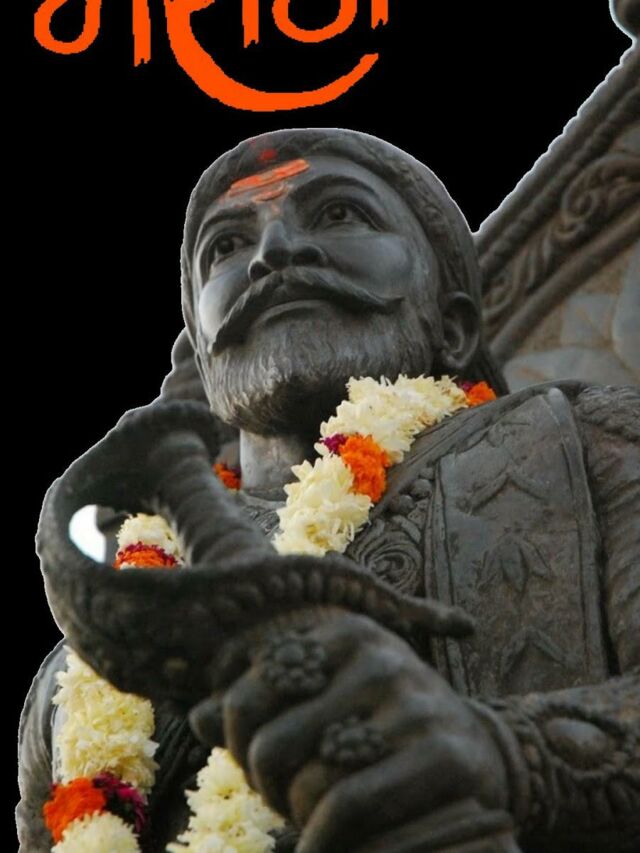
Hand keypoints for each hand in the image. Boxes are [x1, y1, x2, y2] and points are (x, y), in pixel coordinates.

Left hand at [190, 610, 509, 852]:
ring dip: (297, 818)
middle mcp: (376, 655)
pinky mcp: (438, 751)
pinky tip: (318, 849)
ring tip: (309, 819)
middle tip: (282, 798)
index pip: (247, 693)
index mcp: (342, 632)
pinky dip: (319, 842)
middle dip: (266, 787)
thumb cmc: (377, 730)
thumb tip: (196, 715)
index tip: (254, 763)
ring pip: (306, 781)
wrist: (476, 758)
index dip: (238, 742)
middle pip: (270, 743)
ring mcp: (410, 700)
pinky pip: (345, 808)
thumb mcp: (325, 701)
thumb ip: (265, 705)